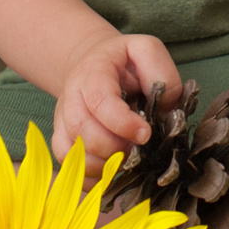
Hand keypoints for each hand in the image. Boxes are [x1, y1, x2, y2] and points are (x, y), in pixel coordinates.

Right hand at [50, 31, 181, 166]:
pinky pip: (68, 166)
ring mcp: (62, 120)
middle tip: (137, 149)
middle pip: (82, 130)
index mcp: (93, 73)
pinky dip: (88, 178)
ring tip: (126, 160)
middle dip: (114, 148)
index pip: (100, 101)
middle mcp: (71, 97)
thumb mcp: (146, 50)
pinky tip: (111, 173)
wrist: (92, 62)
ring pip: (71, 153)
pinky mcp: (62, 138)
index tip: (145, 134)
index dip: (122, 123)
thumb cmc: (124, 61)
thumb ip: (161, 74)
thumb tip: (166, 110)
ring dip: (102, 166)